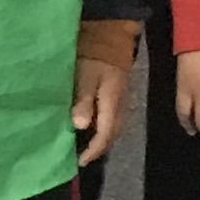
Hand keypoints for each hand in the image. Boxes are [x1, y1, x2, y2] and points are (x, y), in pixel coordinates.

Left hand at [71, 54, 129, 168]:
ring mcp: (121, 102)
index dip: (93, 150)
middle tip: (79, 158)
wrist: (111, 37)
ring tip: (83, 148)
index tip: (79, 162)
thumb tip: (80, 126)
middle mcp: (120, 107)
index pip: (105, 135)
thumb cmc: (93, 56)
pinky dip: (101, 129)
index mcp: (112, 103)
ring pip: (113, 129)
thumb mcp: (85, 76)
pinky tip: (89, 129)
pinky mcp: (117, 97)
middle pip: (111, 135)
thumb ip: (83, 100)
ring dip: (100, 140)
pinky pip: (111, 120)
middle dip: (97, 149)